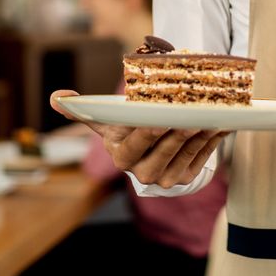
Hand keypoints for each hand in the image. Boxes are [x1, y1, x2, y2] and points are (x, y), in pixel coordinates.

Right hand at [50, 89, 227, 188]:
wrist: (149, 152)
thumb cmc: (126, 129)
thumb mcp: (106, 121)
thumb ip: (83, 111)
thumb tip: (56, 97)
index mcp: (121, 155)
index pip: (136, 142)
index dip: (149, 131)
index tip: (160, 118)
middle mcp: (142, 171)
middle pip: (165, 147)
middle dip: (180, 129)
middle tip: (193, 112)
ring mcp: (166, 178)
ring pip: (186, 150)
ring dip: (201, 132)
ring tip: (211, 114)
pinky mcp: (185, 178)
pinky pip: (202, 156)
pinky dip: (212, 138)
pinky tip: (220, 123)